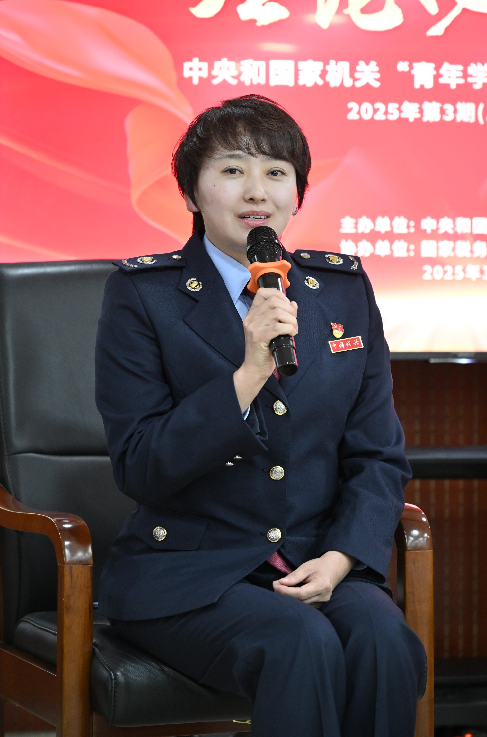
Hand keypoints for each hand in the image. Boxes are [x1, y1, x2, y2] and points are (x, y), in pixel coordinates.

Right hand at [233, 288, 297, 411]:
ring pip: (277, 313)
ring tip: (294, 329)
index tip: (288, 306)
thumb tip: (293, 304)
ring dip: (291, 320)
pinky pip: (277, 327)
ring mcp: (253, 327)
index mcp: (252, 313)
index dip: (279, 295)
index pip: (263, 292)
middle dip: (289, 310)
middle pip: (274, 301)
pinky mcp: (258, 337)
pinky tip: (291, 334)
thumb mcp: (273, 330)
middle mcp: (250, 318)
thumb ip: (281, 316)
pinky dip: (288, 328)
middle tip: (294, 322)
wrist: (254, 369)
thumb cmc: (265, 350)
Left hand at [272, 551, 355, 606]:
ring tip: (280, 590)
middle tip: (275, 586)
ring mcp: (323, 602)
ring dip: (289, 599)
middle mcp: (323, 596)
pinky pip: (306, 606)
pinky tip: (289, 595)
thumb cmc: (319, 566)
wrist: (333, 569)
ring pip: (302, 605)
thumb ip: (294, 576)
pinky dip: (296, 601)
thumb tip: (280, 583)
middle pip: (301, 601)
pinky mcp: (320, 605)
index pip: (301, 593)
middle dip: (285, 595)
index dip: (286, 591)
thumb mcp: (306, 567)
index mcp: (321, 585)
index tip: (275, 585)